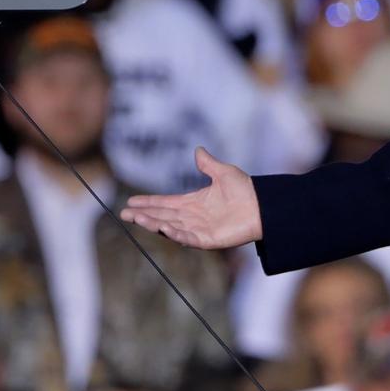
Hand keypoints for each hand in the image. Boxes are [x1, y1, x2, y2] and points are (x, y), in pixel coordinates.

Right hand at [118, 148, 262, 249]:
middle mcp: (193, 217)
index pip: (165, 203)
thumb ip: (208, 164)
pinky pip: (188, 238)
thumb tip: (198, 150)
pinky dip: (175, 234)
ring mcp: (200, 230)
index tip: (131, 201)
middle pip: (163, 216)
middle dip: (143, 215)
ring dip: (153, 223)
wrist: (265, 205)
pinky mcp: (209, 240)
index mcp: (194, 202)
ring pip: (170, 227)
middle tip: (124, 213)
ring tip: (137, 218)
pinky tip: (162, 228)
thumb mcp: (224, 173)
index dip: (149, 203)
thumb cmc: (247, 190)